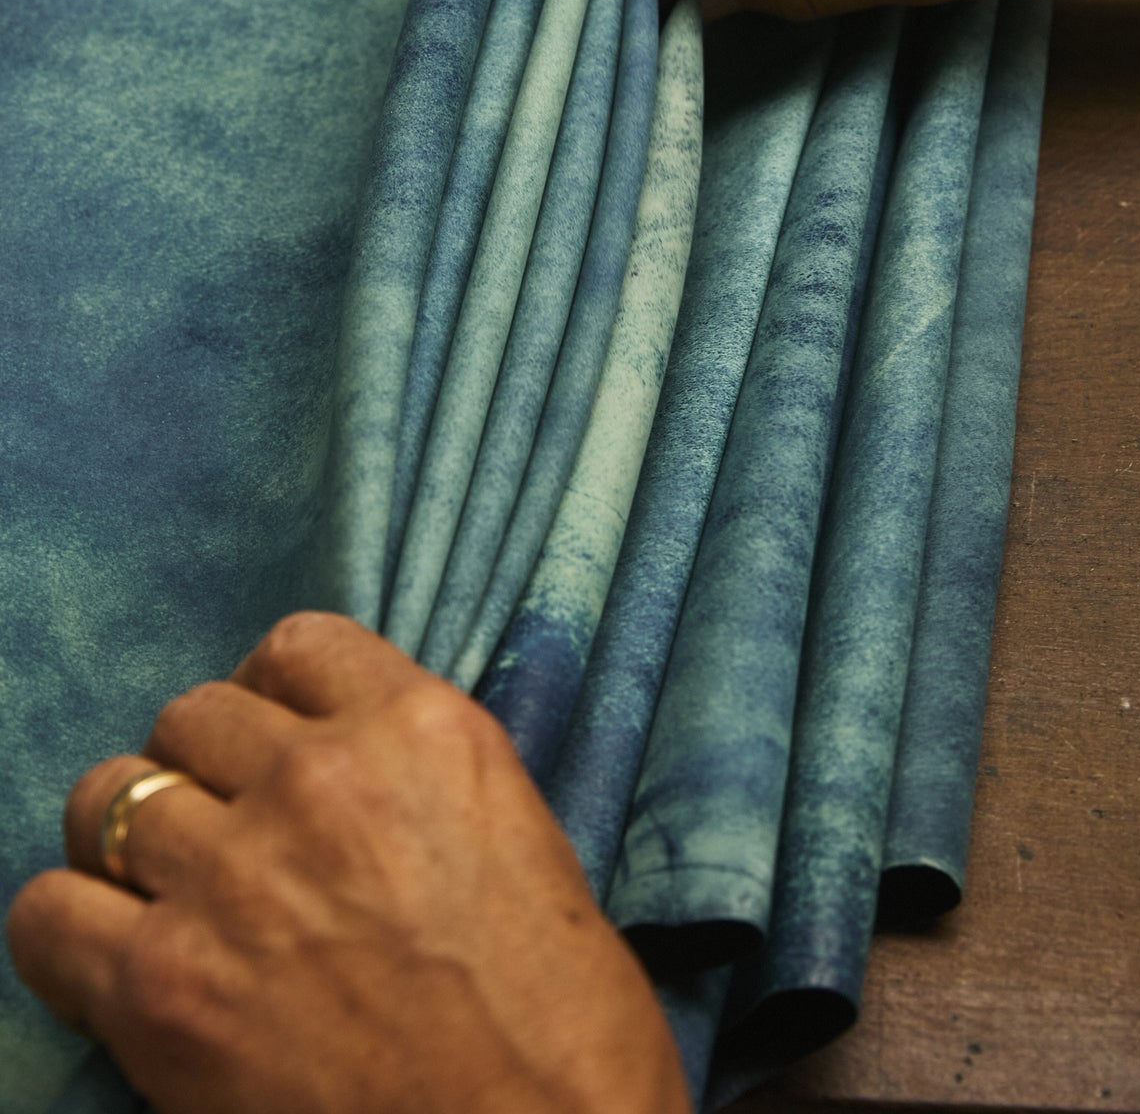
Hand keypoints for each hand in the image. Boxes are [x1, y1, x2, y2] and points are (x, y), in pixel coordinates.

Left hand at [7, 613, 690, 1113]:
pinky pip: (49, 912)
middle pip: (194, 716)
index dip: (274, 700)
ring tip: (169, 897)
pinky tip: (116, 962)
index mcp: (423, 730)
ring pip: (111, 794)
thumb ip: (414, 778)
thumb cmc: (557, 1025)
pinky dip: (71, 931)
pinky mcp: (166, 986)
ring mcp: (235, 876)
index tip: (274, 750)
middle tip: (229, 838)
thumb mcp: (515, 837)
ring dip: (136, 842)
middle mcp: (321, 779)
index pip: (296, 646)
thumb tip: (329, 766)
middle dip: (206, 771)